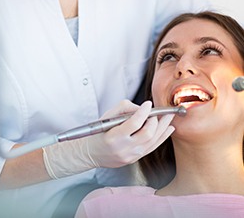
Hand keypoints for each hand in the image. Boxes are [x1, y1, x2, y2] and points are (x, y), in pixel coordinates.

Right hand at [43, 100, 174, 178]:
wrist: (92, 153)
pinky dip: (163, 137)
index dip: (143, 112)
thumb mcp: (107, 116)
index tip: (148, 104)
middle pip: (147, 133)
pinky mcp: (136, 158)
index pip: (134, 123)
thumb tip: (142, 108)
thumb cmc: (99, 132)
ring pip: (153, 141)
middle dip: (156, 120)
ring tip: (169, 117)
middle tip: (158, 112)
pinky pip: (153, 147)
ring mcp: (131, 155)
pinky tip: (168, 129)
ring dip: (163, 127)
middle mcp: (124, 148)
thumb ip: (125, 108)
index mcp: (114, 136)